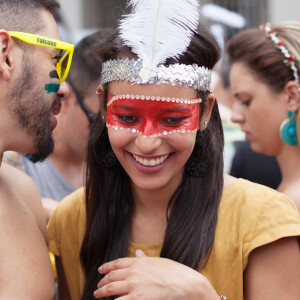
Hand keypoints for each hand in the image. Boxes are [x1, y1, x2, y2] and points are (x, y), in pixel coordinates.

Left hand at [93, 250, 218, 298]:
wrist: (184, 283)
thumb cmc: (175, 272)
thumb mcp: (159, 261)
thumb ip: (145, 259)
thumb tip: (138, 253)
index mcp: (139, 262)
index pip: (118, 263)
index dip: (107, 266)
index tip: (101, 270)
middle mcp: (134, 273)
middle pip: (112, 276)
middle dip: (103, 281)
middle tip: (98, 285)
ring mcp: (134, 286)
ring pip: (111, 289)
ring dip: (102, 292)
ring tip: (98, 294)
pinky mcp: (137, 299)